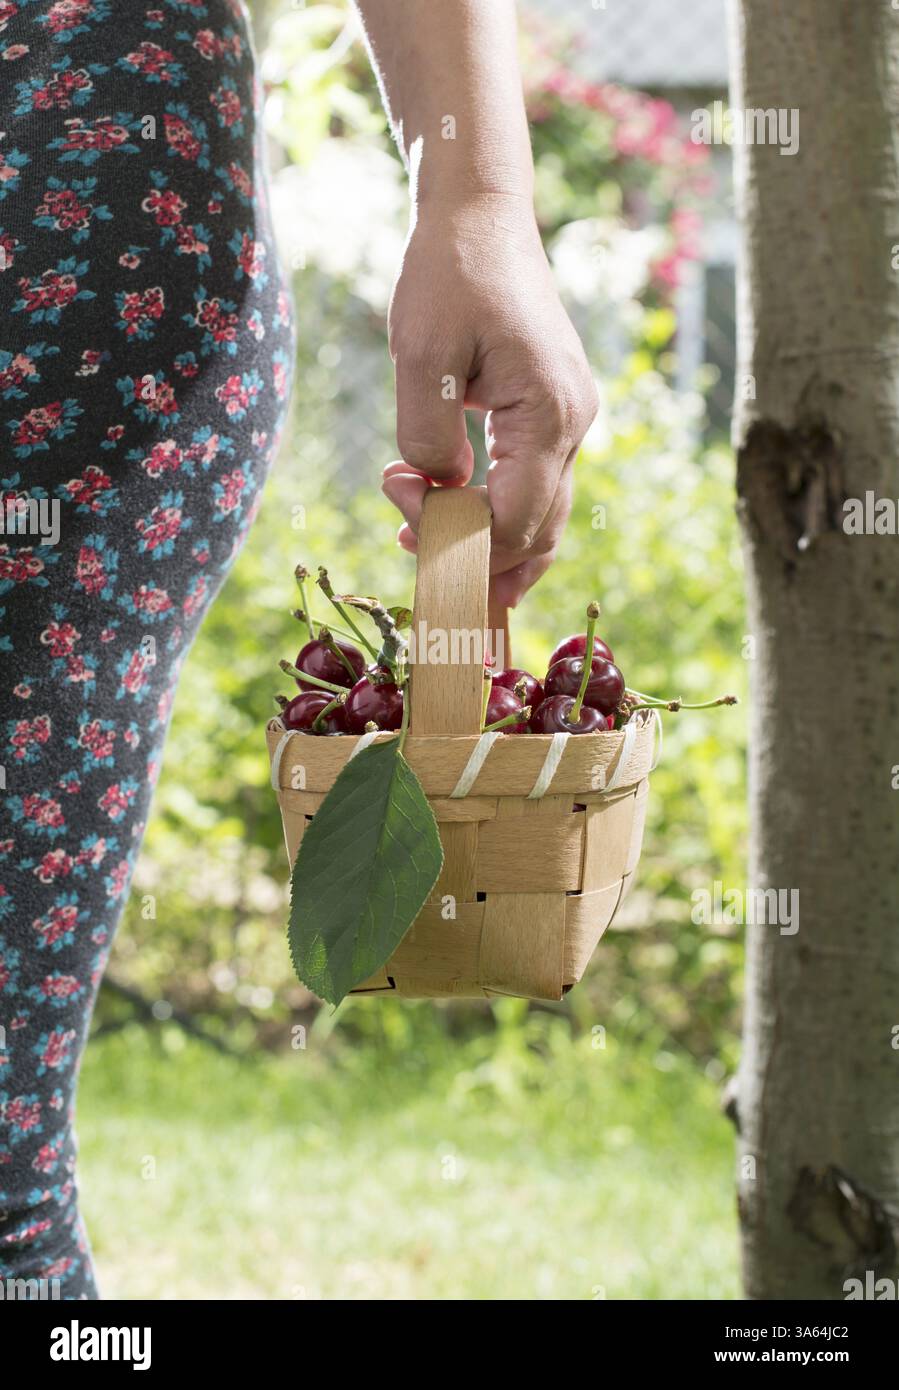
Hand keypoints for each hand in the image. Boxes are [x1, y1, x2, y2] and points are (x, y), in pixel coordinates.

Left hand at [382, 194, 597, 607]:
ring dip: (493, 550)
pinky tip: (467, 535)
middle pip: (537, 533)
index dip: (452, 535)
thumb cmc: (449, 274)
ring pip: (545, 519)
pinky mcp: (554, 413)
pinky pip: (539, 488)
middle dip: (474, 557)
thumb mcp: (421, 356)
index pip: (511, 522)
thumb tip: (440, 493)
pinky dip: (504, 521)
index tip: (395, 497)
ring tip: (438, 566)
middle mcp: (574, 425)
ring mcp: (570, 420)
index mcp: (549, 414)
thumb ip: (428, 437)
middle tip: (408, 553)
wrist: (481, 216)